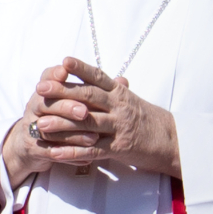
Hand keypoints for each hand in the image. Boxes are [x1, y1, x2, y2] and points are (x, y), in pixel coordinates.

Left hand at [1, 57, 179, 185]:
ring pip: (86, 123)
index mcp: (120, 93)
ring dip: (61, 124)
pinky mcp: (119, 148)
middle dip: (62, 92)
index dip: (81, 68)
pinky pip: (92, 150)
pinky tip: (55, 152)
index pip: (98, 77)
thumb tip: (99, 73)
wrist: (173, 141)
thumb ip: (113, 88)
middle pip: (88, 97)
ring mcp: (119, 127)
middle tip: (40, 89)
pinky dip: (72, 152)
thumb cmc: (147, 118)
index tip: (64, 61)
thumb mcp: (131, 99)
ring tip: (39, 123)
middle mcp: (119, 107)